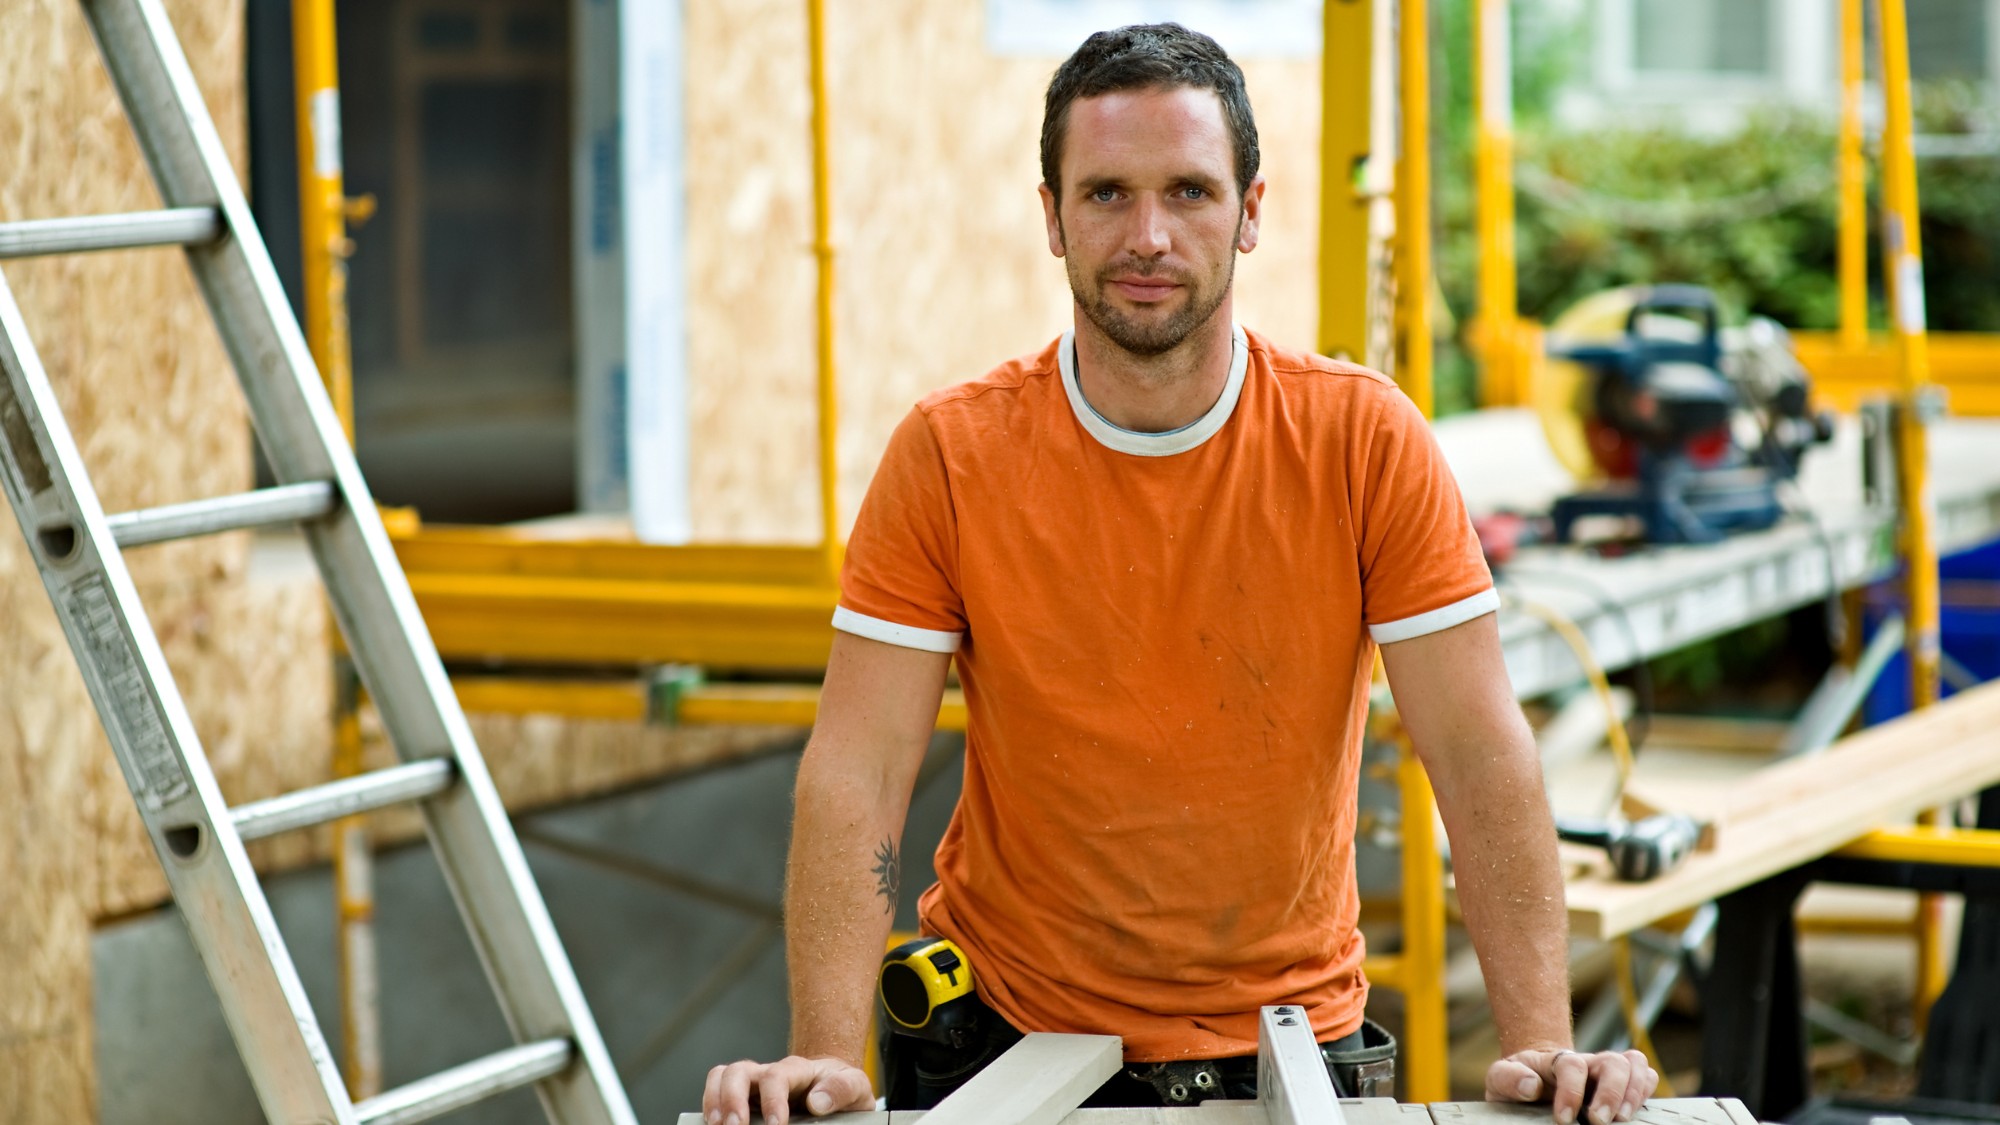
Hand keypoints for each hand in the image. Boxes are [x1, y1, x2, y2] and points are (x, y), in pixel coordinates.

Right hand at [703, 1055, 873, 1124]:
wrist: (835, 1087)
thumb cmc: (842, 1088)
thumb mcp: (856, 1086)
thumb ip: (842, 1089)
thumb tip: (818, 1102)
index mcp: (798, 1069)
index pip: (777, 1076)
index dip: (773, 1100)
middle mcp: (769, 1073)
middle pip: (739, 1071)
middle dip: (732, 1098)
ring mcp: (754, 1085)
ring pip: (722, 1076)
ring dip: (714, 1100)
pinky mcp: (744, 1099)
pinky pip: (718, 1093)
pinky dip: (711, 1105)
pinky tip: (713, 1123)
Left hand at [1486, 1048, 1657, 1123]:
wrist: (1531, 1080)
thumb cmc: (1518, 1081)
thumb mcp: (1500, 1078)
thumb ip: (1508, 1078)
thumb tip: (1531, 1085)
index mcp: (1557, 1060)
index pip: (1573, 1066)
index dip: (1571, 1090)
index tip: (1564, 1118)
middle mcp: (1588, 1063)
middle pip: (1613, 1061)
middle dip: (1610, 1092)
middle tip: (1599, 1121)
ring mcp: (1607, 1073)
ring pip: (1635, 1064)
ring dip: (1634, 1091)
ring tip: (1622, 1118)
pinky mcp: (1622, 1087)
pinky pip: (1646, 1077)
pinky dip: (1647, 1091)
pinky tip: (1634, 1112)